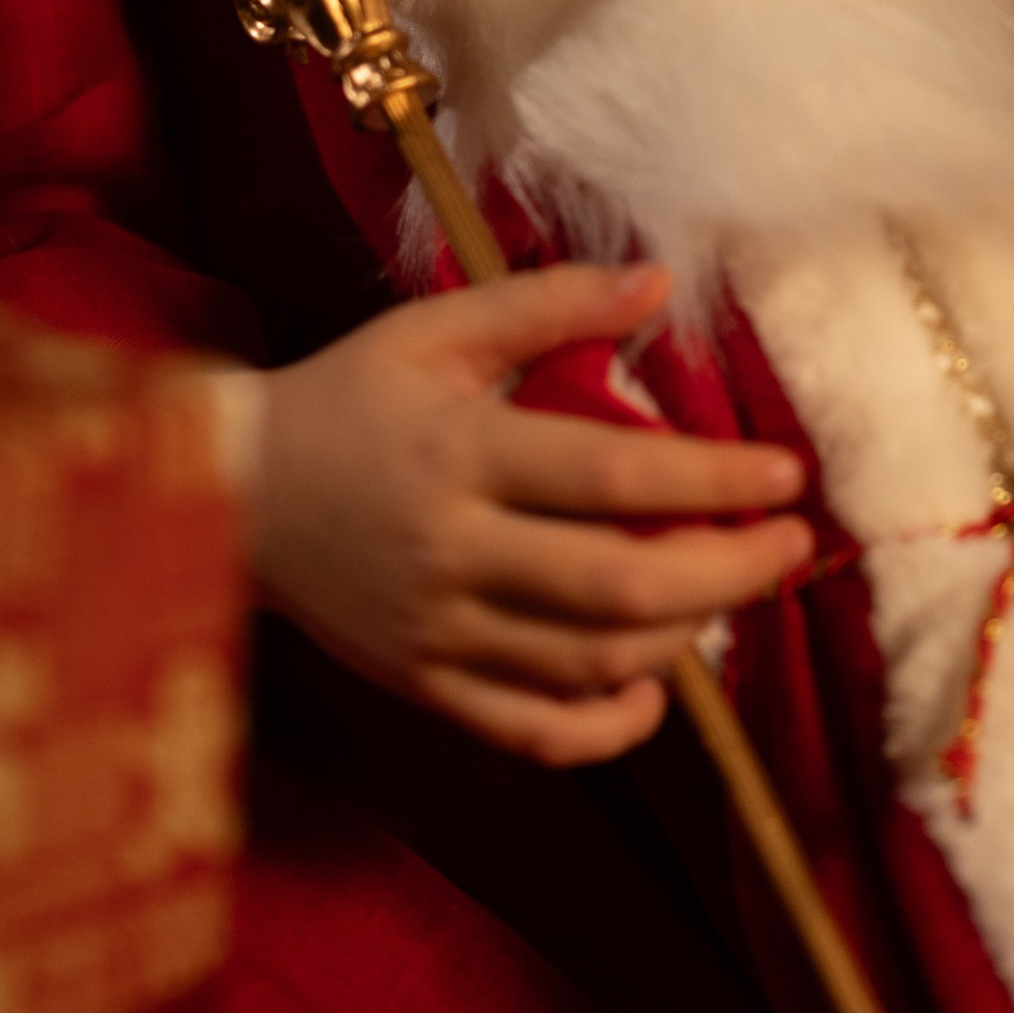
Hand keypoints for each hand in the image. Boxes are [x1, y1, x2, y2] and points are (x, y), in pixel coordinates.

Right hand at [253, 260, 809, 765]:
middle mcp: (450, 551)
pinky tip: (652, 688)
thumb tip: (660, 281)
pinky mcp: (422, 686)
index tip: (787, 476)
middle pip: (617, 585)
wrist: (224, 498)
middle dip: (728, 571)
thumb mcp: (432, 332)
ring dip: (682, 634)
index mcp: (458, 451)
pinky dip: (608, 725)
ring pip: (589, 662)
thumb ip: (548, 303)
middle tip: (790, 545)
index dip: (712, 480)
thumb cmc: (343, 400)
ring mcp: (435, 632)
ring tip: (725, 590)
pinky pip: (533, 732)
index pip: (612, 475)